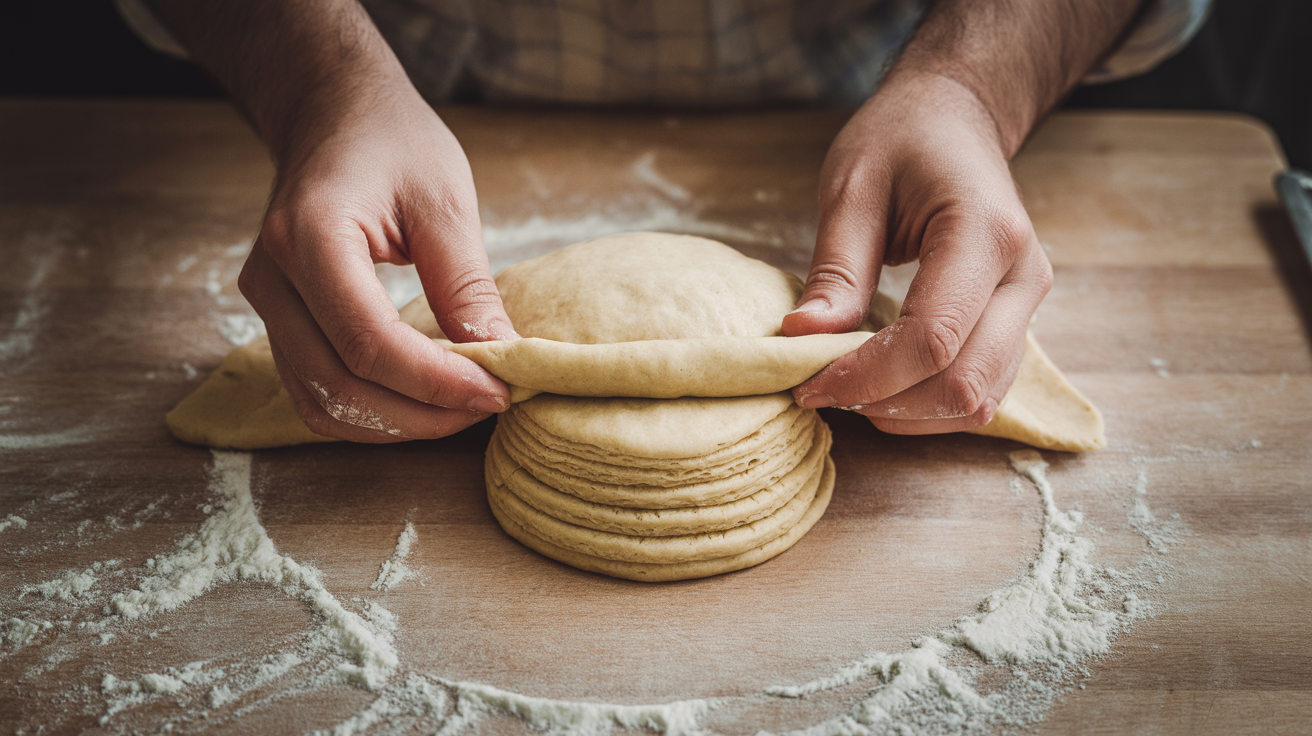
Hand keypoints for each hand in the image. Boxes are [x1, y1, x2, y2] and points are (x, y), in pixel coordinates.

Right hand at [239, 91, 516, 441]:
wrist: (332, 114)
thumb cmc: (391, 142)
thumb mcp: (444, 200)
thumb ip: (466, 283)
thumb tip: (500, 356)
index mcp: (309, 235)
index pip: (369, 341)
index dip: (436, 382)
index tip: (499, 392)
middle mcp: (272, 277)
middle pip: (340, 385)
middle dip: (423, 413)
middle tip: (490, 404)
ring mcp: (266, 303)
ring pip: (322, 403)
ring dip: (397, 424)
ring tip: (462, 408)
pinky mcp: (276, 321)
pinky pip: (314, 393)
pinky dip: (370, 413)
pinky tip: (422, 401)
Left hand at [783, 72, 1052, 433]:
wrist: (954, 118)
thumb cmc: (901, 140)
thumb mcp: (851, 189)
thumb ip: (836, 268)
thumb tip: (803, 337)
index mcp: (984, 233)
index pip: (932, 339)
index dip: (866, 377)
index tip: (807, 383)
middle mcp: (1023, 274)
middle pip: (964, 383)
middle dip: (886, 403)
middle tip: (821, 390)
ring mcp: (1027, 302)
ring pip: (979, 400)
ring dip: (909, 413)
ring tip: (848, 389)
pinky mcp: (1016, 321)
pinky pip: (983, 390)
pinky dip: (929, 405)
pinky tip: (882, 386)